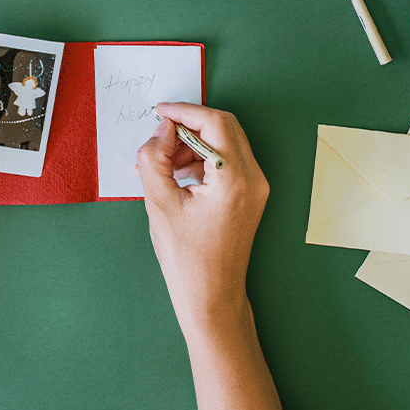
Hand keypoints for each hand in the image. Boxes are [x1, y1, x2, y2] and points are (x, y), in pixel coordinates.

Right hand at [136, 103, 268, 332]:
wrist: (212, 298)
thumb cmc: (187, 259)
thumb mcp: (159, 204)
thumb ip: (154, 159)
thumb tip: (161, 131)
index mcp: (234, 179)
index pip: (214, 122)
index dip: (184, 111)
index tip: (160, 112)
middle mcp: (253, 178)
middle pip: (223, 126)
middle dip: (188, 125)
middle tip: (159, 137)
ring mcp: (255, 187)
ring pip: (224, 142)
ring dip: (191, 143)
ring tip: (160, 164)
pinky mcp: (249, 195)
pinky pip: (226, 161)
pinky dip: (200, 159)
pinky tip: (174, 175)